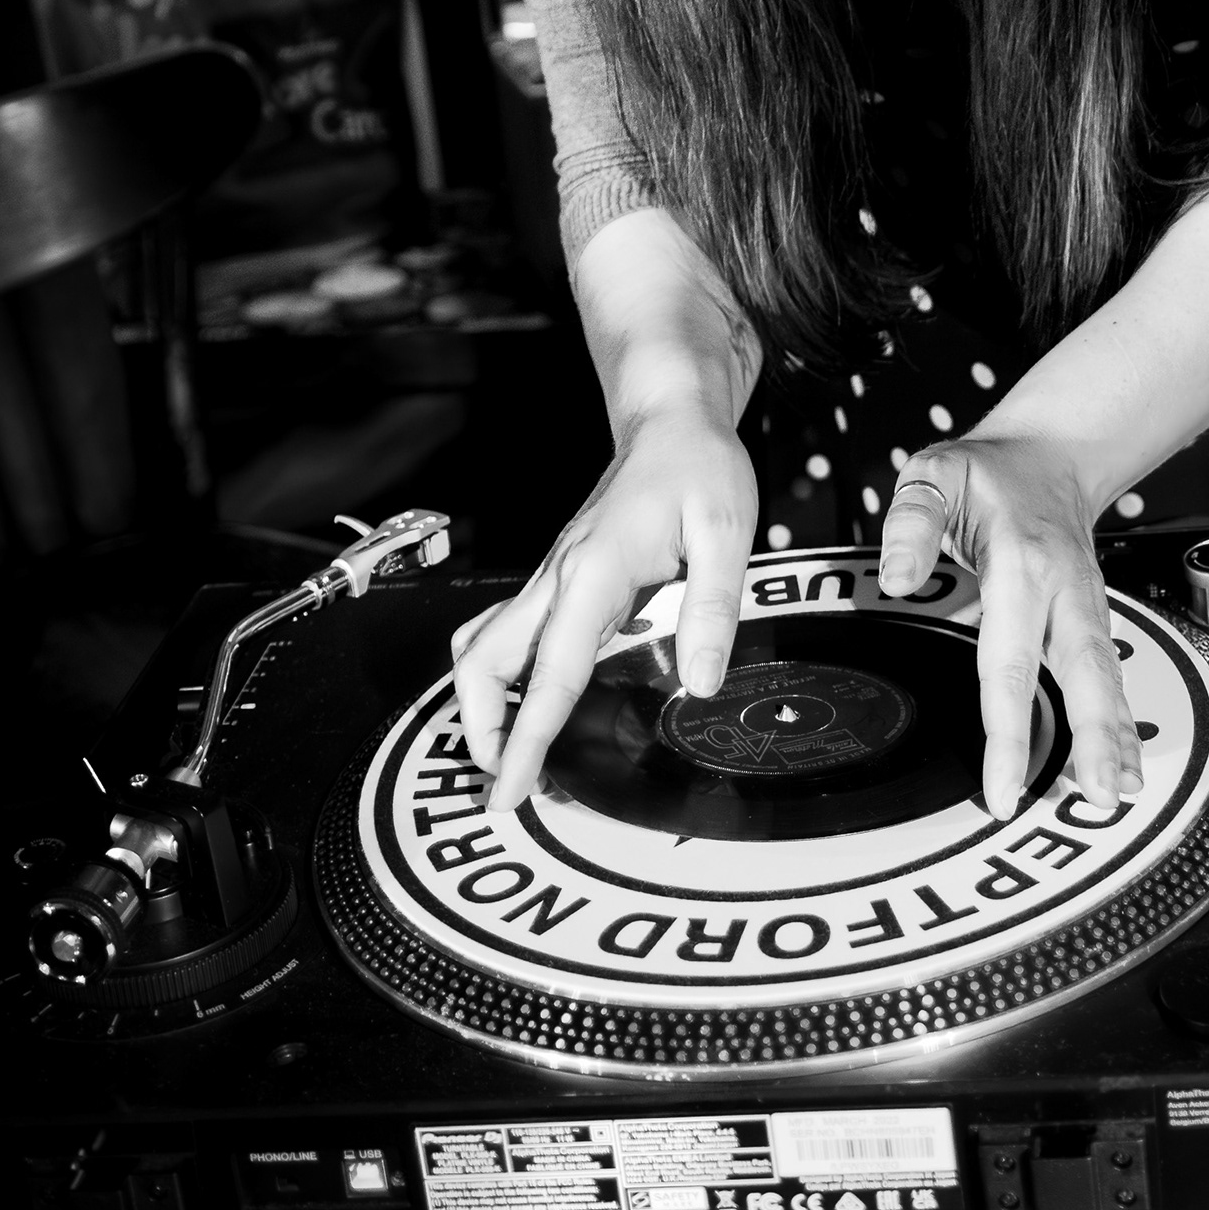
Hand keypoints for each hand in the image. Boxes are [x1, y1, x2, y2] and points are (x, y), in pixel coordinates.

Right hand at [450, 412, 758, 811]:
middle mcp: (559, 576)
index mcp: (594, 571)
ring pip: (483, 644)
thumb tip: (703, 683)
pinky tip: (534, 699)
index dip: (526, 738)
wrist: (671, 420)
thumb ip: (715, 607)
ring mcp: (553, 574)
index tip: (510, 790)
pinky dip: (505, 675)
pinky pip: (511, 631)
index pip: (550, 671)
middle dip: (481, 727)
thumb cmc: (699, 466)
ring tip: (514, 751)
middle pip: (482, 661)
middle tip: (510, 782)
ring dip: (483, 702)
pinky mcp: (561, 575)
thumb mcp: (727, 530)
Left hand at [878, 431, 1140, 820]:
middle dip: (1093, 740)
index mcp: (1021, 562)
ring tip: (1117, 797)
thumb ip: (912, 522)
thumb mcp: (934, 474)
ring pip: (1105, 678)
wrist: (1050, 455)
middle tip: (1096, 800)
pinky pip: (1109, 674)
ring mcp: (1085, 605)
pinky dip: (1120, 723)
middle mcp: (1064, 589)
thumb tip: (898, 579)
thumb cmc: (986, 474)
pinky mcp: (1093, 618)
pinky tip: (1125, 767)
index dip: (1009, 728)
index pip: (1010, 659)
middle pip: (1082, 673)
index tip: (1005, 786)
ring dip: (1114, 739)